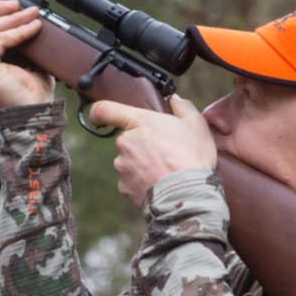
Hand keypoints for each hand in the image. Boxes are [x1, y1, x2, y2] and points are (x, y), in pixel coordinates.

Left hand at [89, 95, 216, 205]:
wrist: (188, 195)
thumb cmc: (192, 157)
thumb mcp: (196, 124)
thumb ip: (182, 106)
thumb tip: (174, 100)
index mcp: (139, 122)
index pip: (105, 110)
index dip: (99, 112)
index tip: (99, 116)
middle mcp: (125, 143)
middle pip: (126, 139)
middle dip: (142, 144)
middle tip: (165, 152)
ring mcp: (122, 166)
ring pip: (129, 161)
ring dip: (143, 165)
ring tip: (166, 171)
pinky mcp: (124, 188)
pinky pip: (131, 181)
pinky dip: (143, 182)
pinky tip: (160, 184)